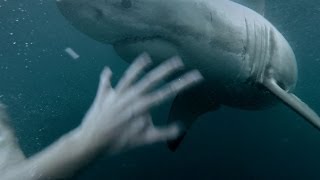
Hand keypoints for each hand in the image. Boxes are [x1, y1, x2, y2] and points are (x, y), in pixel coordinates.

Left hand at [80, 53, 202, 152]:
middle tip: (179, 60)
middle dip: (167, 69)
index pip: (167, 92)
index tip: (196, 76)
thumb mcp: (144, 140)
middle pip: (151, 79)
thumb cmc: (119, 142)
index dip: (183, 83)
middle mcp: (131, 96)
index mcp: (142, 105)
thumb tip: (180, 128)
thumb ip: (163, 133)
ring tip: (147, 56)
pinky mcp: (103, 95)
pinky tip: (108, 70)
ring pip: (130, 76)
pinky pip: (105, 84)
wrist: (92, 141)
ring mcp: (117, 94)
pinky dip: (106, 78)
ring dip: (138, 66)